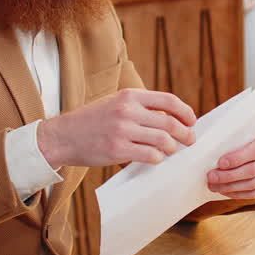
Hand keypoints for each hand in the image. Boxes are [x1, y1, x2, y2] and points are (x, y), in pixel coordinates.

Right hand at [37, 88, 195, 168]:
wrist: (62, 136)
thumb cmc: (91, 120)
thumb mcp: (115, 103)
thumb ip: (139, 106)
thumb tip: (170, 117)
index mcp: (130, 96)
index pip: (168, 100)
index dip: (185, 112)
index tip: (192, 121)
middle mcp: (128, 110)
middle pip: (170, 122)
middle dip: (185, 133)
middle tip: (190, 140)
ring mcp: (122, 130)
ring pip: (163, 140)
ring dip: (172, 147)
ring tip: (171, 151)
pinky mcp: (117, 150)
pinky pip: (150, 155)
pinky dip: (158, 158)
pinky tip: (156, 158)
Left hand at [207, 128, 254, 198]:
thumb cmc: (248, 140)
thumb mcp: (244, 133)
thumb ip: (233, 137)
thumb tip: (208, 145)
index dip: (237, 158)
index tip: (220, 163)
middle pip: (253, 170)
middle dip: (229, 176)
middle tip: (211, 177)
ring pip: (253, 184)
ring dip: (230, 187)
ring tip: (214, 186)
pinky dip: (238, 194)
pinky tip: (225, 191)